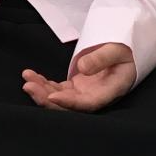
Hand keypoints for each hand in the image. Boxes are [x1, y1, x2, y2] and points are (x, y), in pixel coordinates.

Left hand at [20, 42, 135, 112]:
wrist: (128, 51)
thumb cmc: (126, 49)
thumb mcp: (118, 49)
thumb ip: (101, 57)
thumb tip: (82, 68)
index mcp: (111, 90)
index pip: (89, 103)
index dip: (70, 102)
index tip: (52, 96)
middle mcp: (96, 97)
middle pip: (70, 106)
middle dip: (47, 99)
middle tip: (29, 87)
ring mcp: (85, 93)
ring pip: (61, 99)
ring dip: (42, 91)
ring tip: (27, 78)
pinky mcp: (78, 88)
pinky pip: (58, 90)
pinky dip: (44, 85)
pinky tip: (31, 77)